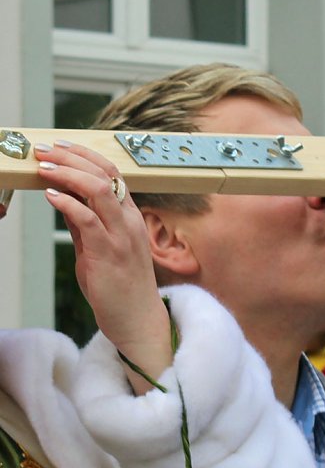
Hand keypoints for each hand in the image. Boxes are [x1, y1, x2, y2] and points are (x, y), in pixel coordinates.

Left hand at [35, 141, 171, 393]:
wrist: (138, 321)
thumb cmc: (122, 289)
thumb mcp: (101, 250)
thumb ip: (87, 225)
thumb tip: (64, 200)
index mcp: (131, 218)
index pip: (113, 174)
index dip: (87, 156)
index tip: (62, 146)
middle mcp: (130, 221)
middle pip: (106, 174)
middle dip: (73, 157)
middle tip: (46, 149)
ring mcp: (122, 236)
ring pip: (99, 189)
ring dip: (68, 173)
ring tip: (44, 166)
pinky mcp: (109, 252)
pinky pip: (88, 219)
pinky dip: (67, 203)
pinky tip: (50, 195)